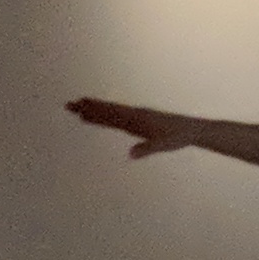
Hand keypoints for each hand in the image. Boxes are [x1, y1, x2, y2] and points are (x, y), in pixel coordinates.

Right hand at [70, 96, 196, 157]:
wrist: (190, 129)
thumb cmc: (177, 137)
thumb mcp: (164, 145)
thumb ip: (148, 148)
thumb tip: (131, 154)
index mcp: (137, 118)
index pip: (112, 114)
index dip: (95, 112)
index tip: (80, 108)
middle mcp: (134, 114)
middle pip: (107, 110)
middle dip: (88, 108)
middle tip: (69, 105)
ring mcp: (135, 117)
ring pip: (110, 112)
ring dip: (93, 110)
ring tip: (77, 107)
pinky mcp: (137, 121)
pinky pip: (117, 118)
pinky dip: (104, 116)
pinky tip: (97, 117)